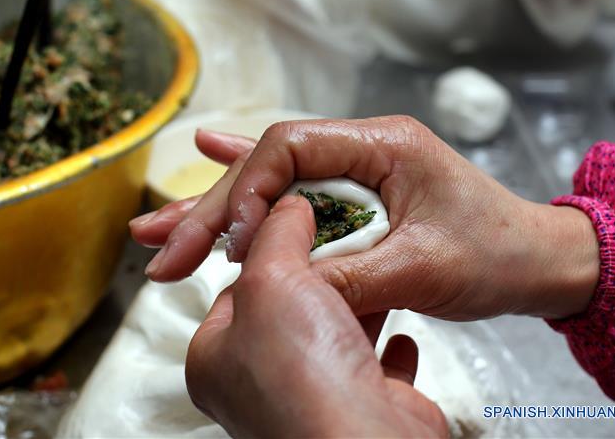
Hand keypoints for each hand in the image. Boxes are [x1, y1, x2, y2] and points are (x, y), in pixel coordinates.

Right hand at [131, 116, 599, 320]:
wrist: (540, 262)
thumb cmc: (498, 254)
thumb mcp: (424, 269)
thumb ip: (349, 273)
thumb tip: (279, 285)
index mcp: (383, 144)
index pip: (290, 147)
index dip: (249, 191)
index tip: (231, 241)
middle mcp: (363, 148)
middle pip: (269, 168)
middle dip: (212, 208)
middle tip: (160, 243)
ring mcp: (357, 171)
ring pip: (272, 184)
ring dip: (216, 209)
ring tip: (158, 229)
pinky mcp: (357, 196)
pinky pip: (293, 190)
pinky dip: (251, 189)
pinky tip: (209, 161)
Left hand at [186, 195, 446, 437]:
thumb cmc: (304, 380)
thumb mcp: (272, 279)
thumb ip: (276, 234)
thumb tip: (287, 207)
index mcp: (217, 360)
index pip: (234, 288)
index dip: (263, 250)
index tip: (289, 222)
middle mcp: (261, 387)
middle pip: (289, 310)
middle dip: (317, 276)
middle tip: (335, 240)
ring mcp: (316, 399)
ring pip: (334, 336)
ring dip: (355, 304)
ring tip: (370, 268)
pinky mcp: (367, 408)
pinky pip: (376, 368)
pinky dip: (388, 346)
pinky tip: (397, 331)